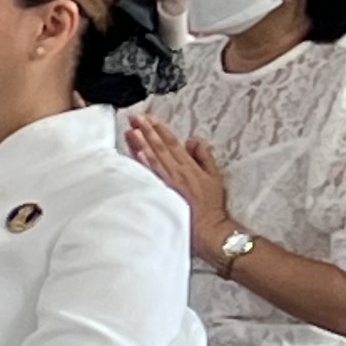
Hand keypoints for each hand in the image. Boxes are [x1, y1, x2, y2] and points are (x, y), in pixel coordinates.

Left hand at [127, 112, 233, 258]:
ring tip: (131, 130)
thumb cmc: (210, 205)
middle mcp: (177, 171)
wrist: (209, 228)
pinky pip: (154, 177)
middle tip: (134, 117)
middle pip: (160, 147)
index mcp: (188, 166)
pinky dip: (147, 164)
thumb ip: (203, 156)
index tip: (148, 117)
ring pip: (154, 158)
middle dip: (147, 130)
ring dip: (142, 143)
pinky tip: (138, 155)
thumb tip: (194, 139)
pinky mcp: (164, 194)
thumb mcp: (214, 176)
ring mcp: (169, 183)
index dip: (159, 129)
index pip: (171, 142)